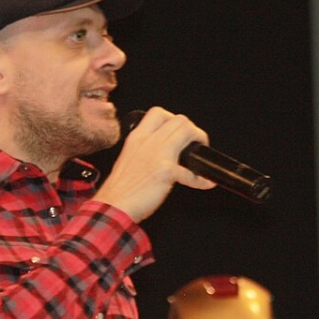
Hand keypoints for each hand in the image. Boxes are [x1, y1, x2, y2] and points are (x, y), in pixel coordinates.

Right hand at [93, 106, 216, 222]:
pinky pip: (192, 171)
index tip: (178, 132)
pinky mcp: (167, 171)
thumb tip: (163, 153)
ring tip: (200, 157)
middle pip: (179, 119)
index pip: (158, 113)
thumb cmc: (119, 188)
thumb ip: (144, 150)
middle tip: (194, 144)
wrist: (113, 205)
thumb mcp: (128, 158)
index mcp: (137, 137)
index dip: (174, 120)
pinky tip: (205, 183)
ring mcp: (159, 154)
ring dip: (200, 141)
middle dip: (192, 130)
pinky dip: (202, 179)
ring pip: (188, 130)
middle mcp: (148, 141)